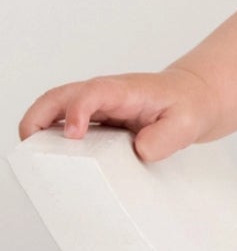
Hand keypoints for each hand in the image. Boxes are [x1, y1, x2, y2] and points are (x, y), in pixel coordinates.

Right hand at [16, 67, 220, 162]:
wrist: (192, 99)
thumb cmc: (187, 107)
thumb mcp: (186, 124)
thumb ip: (164, 139)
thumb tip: (138, 151)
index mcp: (124, 91)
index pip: (91, 93)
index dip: (77, 111)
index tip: (73, 135)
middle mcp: (102, 94)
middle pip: (57, 96)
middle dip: (37, 118)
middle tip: (30, 148)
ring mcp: (94, 105)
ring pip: (54, 109)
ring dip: (37, 128)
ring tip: (32, 157)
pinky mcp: (94, 118)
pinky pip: (63, 123)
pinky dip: (50, 137)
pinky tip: (51, 159)